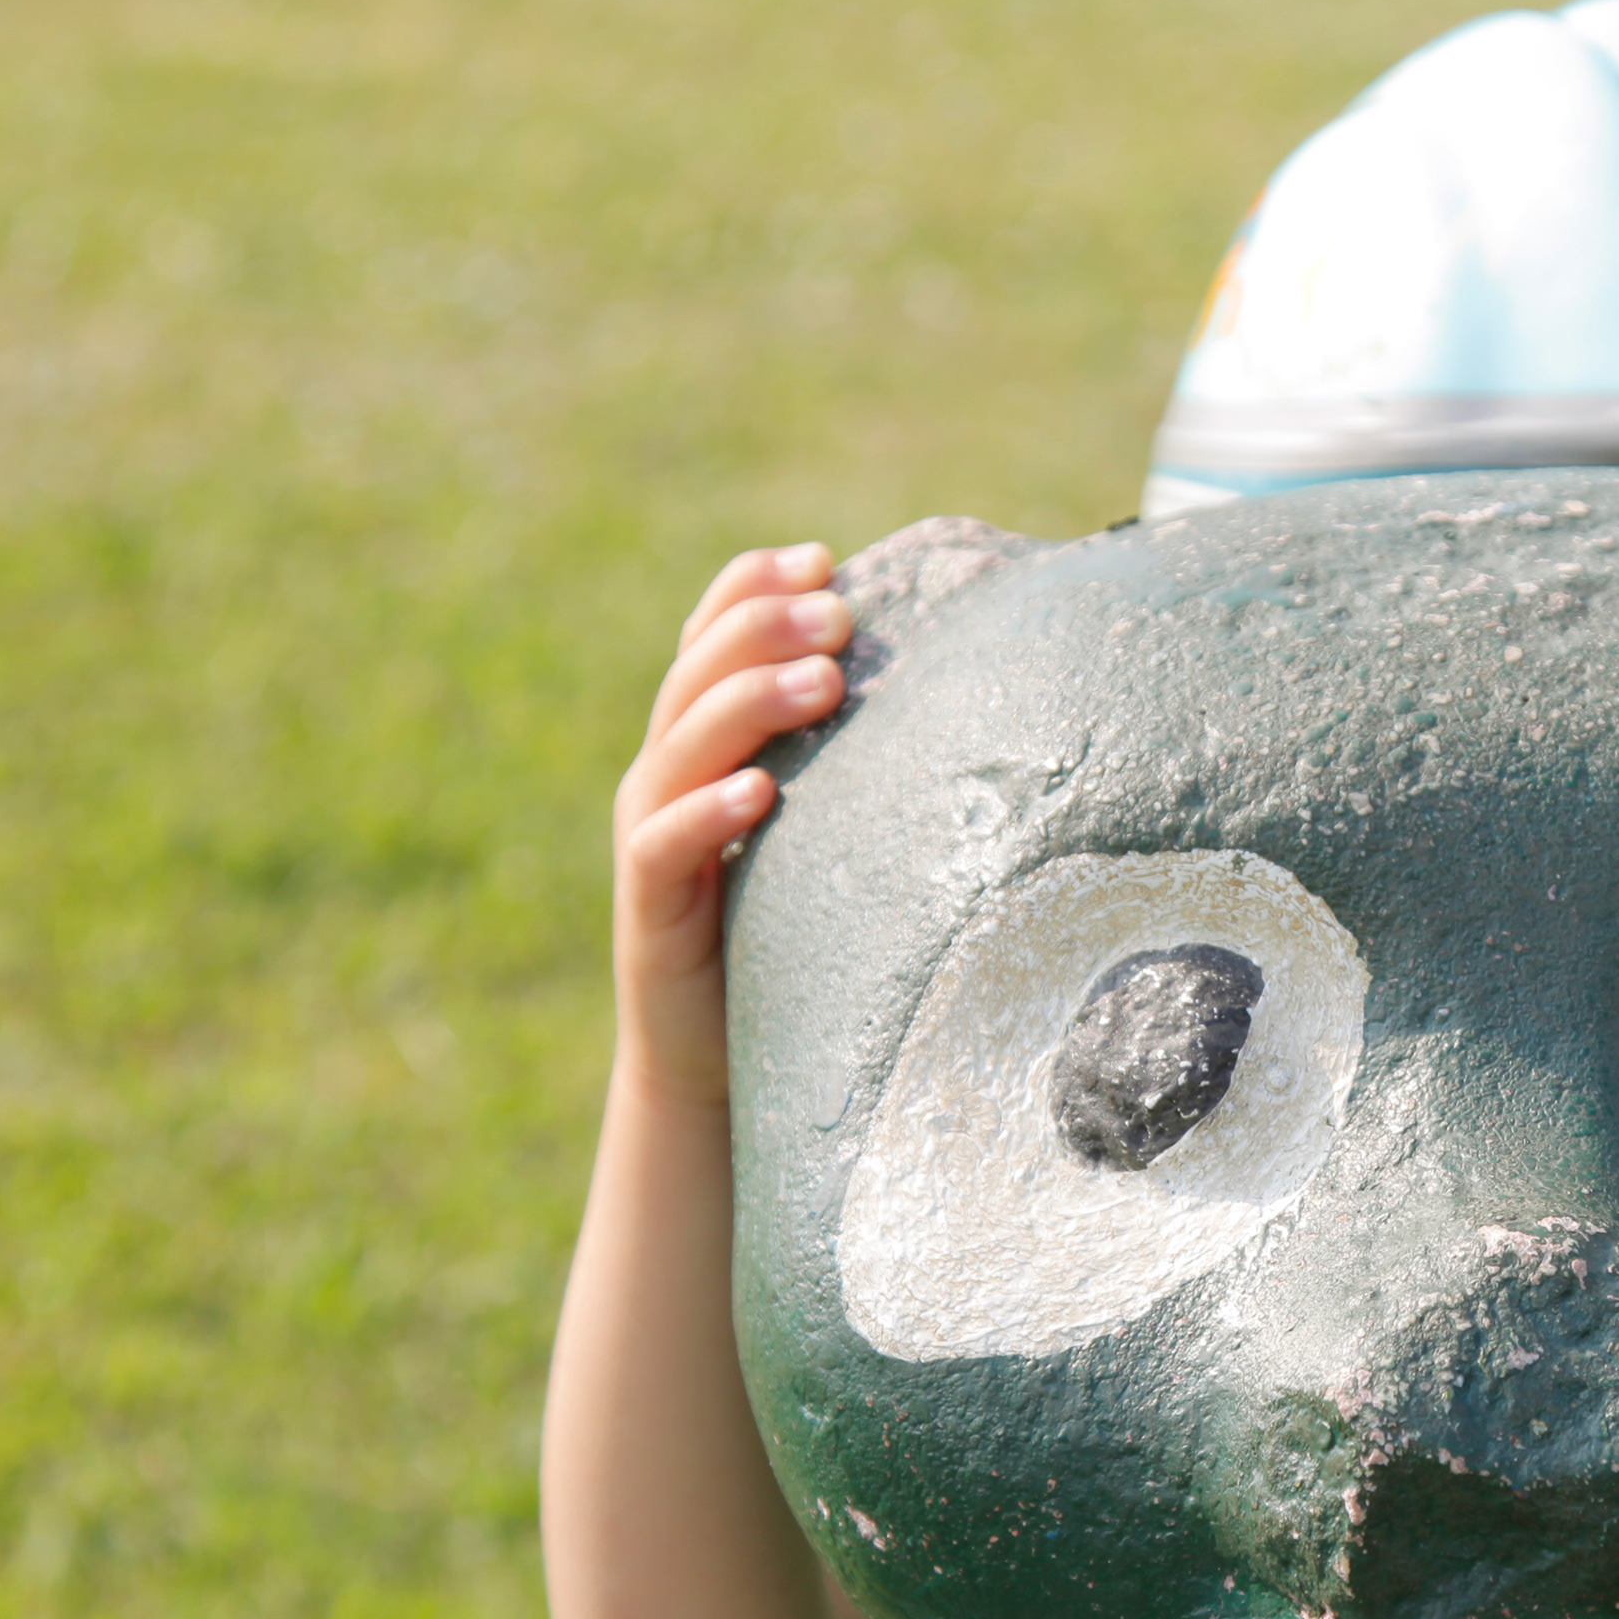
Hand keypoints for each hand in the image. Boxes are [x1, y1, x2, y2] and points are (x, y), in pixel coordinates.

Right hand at [612, 544, 851, 1105]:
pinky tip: (759, 790)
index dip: (752, 589)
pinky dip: (706, 811)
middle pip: (695, 675)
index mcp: (702, 743)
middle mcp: (664, 776)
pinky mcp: (649, 909)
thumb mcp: (830, 830)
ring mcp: (650, 838)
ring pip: (679, 747)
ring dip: (748, 703)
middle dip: (764, 630)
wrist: (717, 1058)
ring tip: (822, 680)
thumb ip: (859, 763)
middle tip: (838, 614)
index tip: (824, 560)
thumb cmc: (795, 935)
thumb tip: (969, 696)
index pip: (710, 639)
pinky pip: (664, 845)